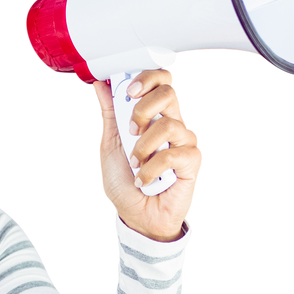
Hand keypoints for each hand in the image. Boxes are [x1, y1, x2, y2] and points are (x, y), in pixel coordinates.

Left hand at [89, 68, 203, 240]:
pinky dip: (151, 168)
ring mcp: (185, 142)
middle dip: (142, 109)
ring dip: (142, 147)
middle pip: (170, 92)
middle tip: (130, 132)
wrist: (135, 216)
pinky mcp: (193, 161)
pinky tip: (144, 180)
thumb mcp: (112, 145)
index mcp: (155, 116)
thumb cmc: (127, 183)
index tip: (127, 91)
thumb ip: (110, 115)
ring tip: (135, 164)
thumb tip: (100, 85)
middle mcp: (174, 124)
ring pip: (168, 124)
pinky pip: (173, 154)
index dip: (147, 77)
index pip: (163, 81)